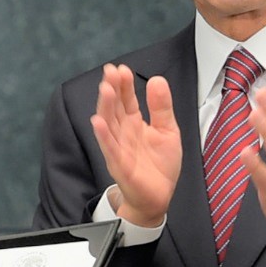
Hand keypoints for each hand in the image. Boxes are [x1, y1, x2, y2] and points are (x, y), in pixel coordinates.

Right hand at [91, 65, 181, 227]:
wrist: (159, 197)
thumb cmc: (160, 166)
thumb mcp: (168, 130)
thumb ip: (161, 106)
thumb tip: (157, 80)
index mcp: (134, 123)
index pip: (126, 99)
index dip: (124, 84)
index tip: (122, 69)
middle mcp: (123, 133)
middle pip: (115, 107)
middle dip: (112, 89)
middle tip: (110, 72)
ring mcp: (119, 148)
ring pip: (109, 124)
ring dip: (105, 106)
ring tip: (105, 89)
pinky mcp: (119, 165)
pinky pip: (109, 148)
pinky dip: (103, 135)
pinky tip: (98, 122)